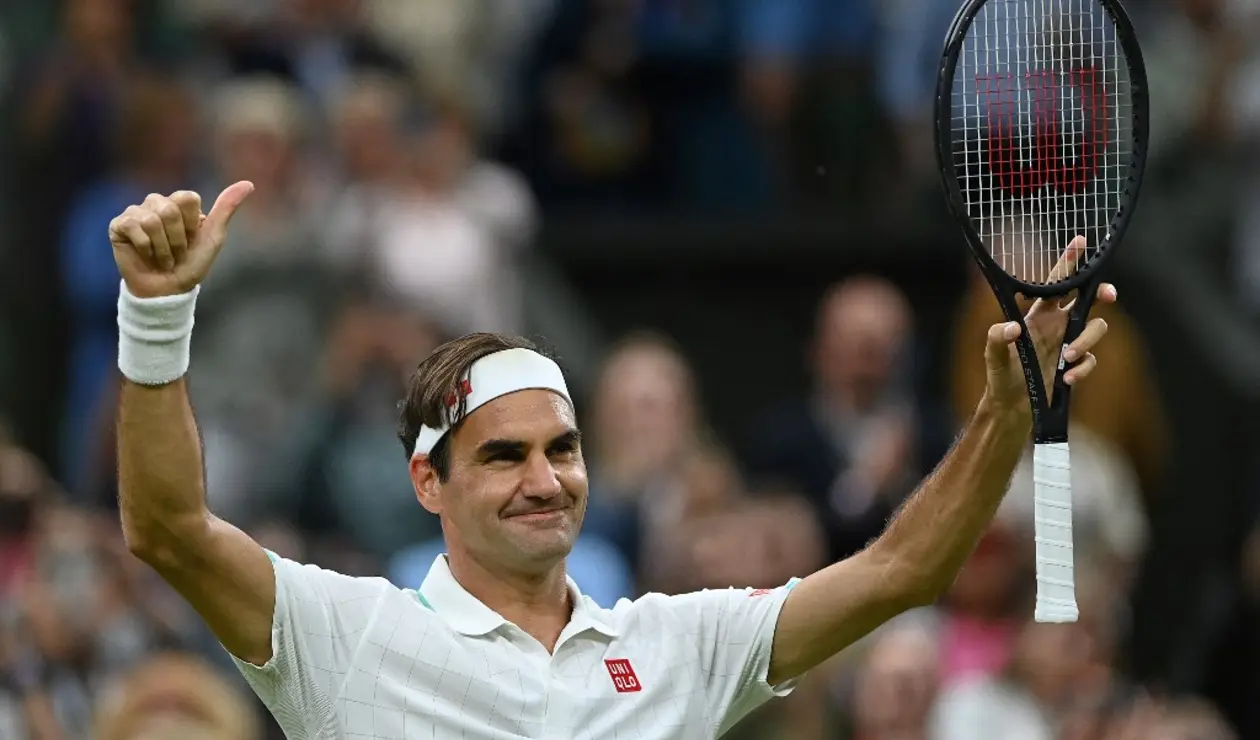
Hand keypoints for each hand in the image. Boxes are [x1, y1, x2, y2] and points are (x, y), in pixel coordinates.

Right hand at [109, 181, 254, 297]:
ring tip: (163, 258)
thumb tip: (248, 184)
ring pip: (151, 220)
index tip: (192, 239)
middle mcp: (157, 203)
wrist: (169, 289)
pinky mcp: (118, 225)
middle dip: (178, 239)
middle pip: (169, 209)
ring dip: (163, 248)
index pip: (188, 198)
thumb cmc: (192, 264)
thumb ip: (227, 208)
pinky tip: (146, 255)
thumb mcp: (214, 237)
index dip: (192, 224)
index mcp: (179, 203)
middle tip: (177, 254)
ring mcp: (136, 212)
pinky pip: (133, 226)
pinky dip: (145, 247)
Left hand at [983, 236, 1116, 415]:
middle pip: (1087, 300)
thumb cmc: (999, 376)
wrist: (1010, 406)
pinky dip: (1083, 367)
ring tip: (1067, 358)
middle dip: (1101, 292)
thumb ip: (998, 338)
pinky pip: (1090, 359)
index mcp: (1037, 315)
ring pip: (1094, 328)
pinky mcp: (1074, 365)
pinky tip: (1067, 377)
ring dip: (1085, 340)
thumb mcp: (993, 356)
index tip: (1080, 241)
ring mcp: (1067, 344)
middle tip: (1108, 294)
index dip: (1068, 262)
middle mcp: (1056, 325)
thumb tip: (1014, 328)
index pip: (1055, 283)